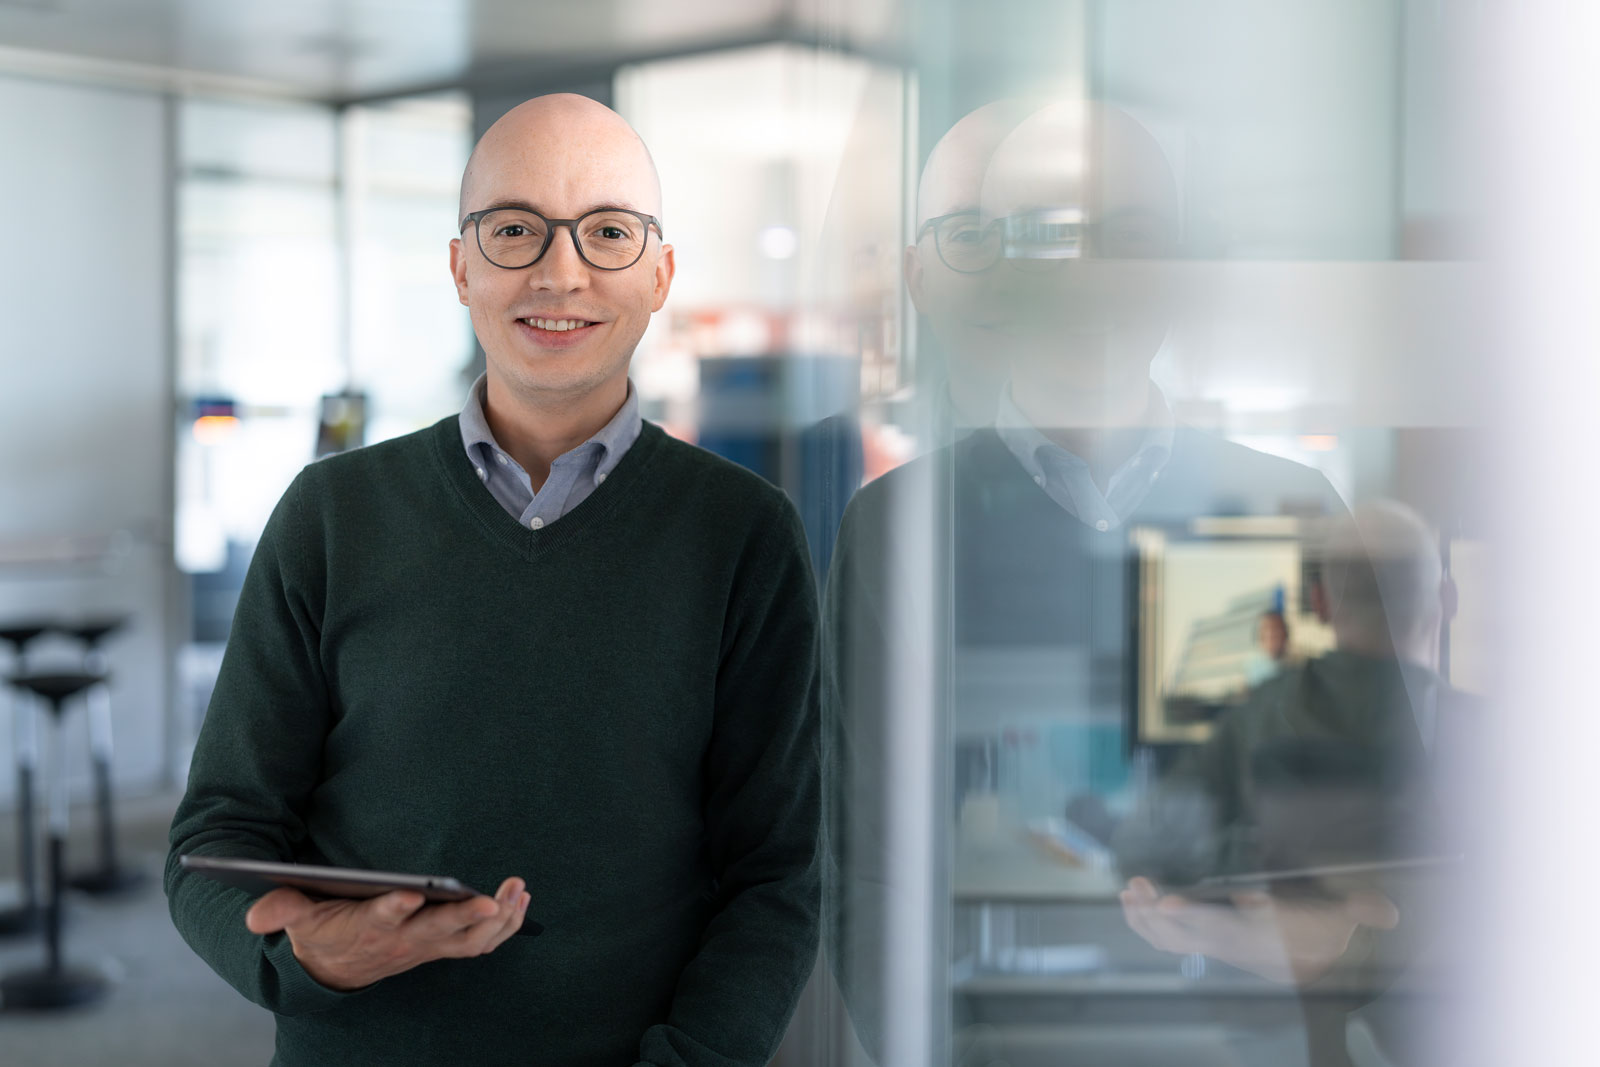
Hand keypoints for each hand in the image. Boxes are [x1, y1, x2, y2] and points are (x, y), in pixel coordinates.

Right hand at [245, 877, 529, 990]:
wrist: (337, 970)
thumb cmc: (323, 931)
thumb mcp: (297, 918)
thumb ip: (280, 909)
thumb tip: (255, 914)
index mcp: (368, 926)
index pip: (383, 918)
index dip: (397, 908)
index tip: (411, 893)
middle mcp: (404, 940)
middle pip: (438, 931)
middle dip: (465, 917)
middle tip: (491, 899)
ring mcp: (428, 946)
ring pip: (469, 940)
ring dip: (498, 918)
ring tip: (518, 889)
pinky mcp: (443, 946)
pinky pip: (482, 942)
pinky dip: (505, 925)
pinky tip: (521, 901)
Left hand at [1119, 876, 1397, 985]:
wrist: (1317, 960)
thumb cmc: (1323, 928)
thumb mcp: (1344, 917)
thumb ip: (1362, 911)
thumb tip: (1387, 913)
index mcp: (1258, 936)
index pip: (1221, 927)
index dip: (1193, 916)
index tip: (1170, 903)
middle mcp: (1231, 944)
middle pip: (1183, 933)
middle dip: (1155, 913)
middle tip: (1136, 886)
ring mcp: (1215, 945)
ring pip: (1170, 938)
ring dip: (1143, 917)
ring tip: (1127, 891)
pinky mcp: (1206, 941)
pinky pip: (1167, 939)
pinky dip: (1145, 922)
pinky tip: (1131, 902)